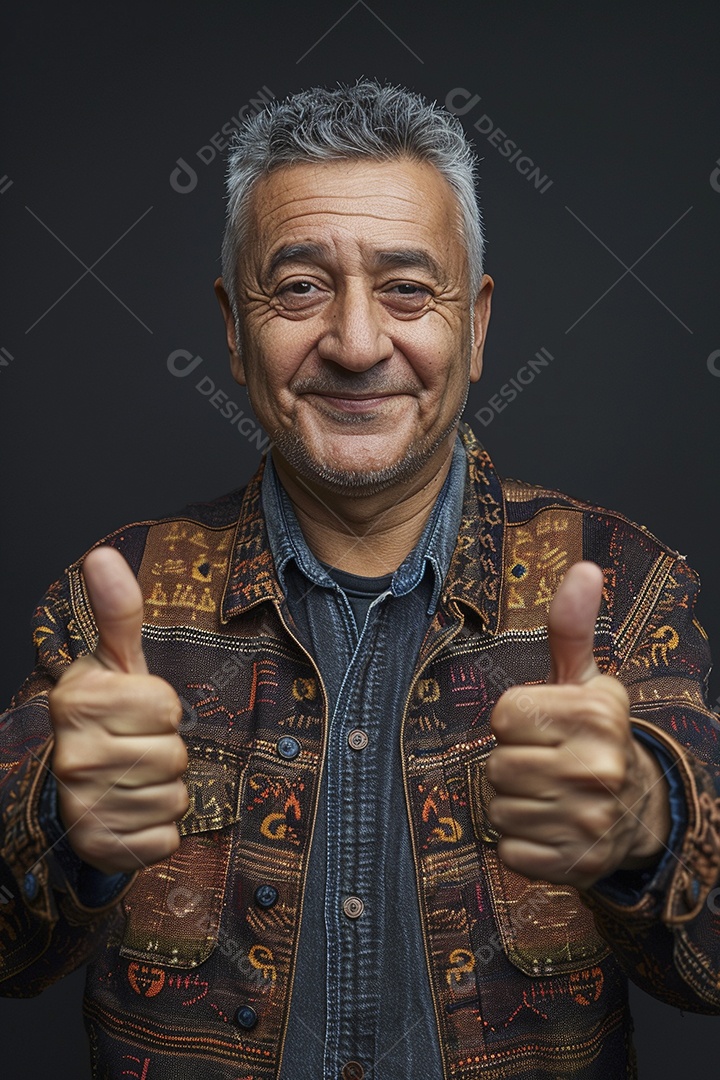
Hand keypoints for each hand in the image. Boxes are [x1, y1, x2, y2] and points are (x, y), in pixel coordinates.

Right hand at [49, 547, 188, 874]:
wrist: (75, 785)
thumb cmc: (110, 714)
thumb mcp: (117, 662)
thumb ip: (119, 613)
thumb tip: (103, 555)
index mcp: (78, 701)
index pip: (165, 706)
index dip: (162, 708)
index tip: (138, 711)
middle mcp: (72, 755)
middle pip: (173, 755)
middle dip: (168, 751)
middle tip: (140, 748)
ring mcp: (83, 805)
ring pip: (173, 798)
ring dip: (166, 790)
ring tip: (137, 780)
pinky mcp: (99, 847)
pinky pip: (165, 838)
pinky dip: (160, 829)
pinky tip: (135, 813)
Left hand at [485, 561, 670, 889]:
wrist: (637, 809)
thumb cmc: (592, 735)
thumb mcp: (584, 680)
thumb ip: (572, 627)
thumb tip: (584, 567)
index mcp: (597, 715)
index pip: (504, 714)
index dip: (515, 720)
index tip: (544, 726)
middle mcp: (598, 768)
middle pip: (496, 765)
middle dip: (512, 763)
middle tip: (545, 764)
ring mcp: (590, 822)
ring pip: (498, 809)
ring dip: (514, 803)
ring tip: (548, 795)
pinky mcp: (576, 865)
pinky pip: (508, 849)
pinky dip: (520, 842)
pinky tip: (550, 828)